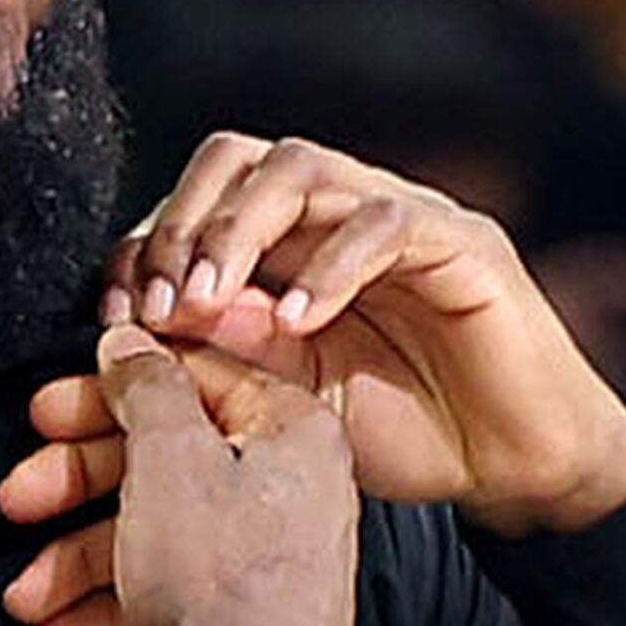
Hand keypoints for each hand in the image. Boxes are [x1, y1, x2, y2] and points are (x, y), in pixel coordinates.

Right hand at [0, 323, 357, 625]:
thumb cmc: (228, 582)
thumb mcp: (169, 459)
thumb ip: (145, 389)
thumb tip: (129, 345)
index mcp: (291, 431)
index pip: (194, 378)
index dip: (112, 387)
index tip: (56, 405)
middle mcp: (289, 487)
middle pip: (162, 458)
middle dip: (75, 485)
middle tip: (22, 493)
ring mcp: (267, 554)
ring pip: (152, 529)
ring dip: (76, 557)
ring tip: (27, 589)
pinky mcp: (243, 613)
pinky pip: (165, 586)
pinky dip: (108, 600)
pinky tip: (59, 623)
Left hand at [97, 132, 625, 531]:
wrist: (514, 466)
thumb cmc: (407, 427)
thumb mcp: (292, 397)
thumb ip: (230, 354)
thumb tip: (151, 317)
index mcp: (292, 243)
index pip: (202, 198)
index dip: (146, 244)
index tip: (111, 316)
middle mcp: (341, 213)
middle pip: (240, 159)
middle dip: (180, 224)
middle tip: (151, 303)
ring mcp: (402, 217)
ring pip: (303, 168)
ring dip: (238, 230)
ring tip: (206, 302)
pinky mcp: (462, 243)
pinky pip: (386, 224)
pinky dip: (329, 267)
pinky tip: (298, 320)